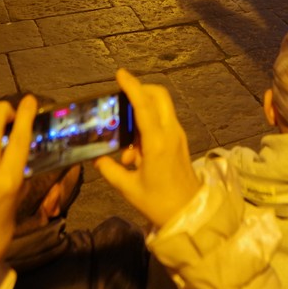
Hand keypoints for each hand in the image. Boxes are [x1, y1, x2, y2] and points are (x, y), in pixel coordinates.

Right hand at [94, 69, 201, 228]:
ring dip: (142, 112)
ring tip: (126, 142)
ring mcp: (177, 136)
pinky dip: (147, 125)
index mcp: (157, 142)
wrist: (190, 214)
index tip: (120, 74)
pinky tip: (135, 151)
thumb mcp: (129, 188)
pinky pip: (163, 122)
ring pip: (161, 108)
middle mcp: (170, 133)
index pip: (144, 105)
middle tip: (121, 97)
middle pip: (159, 96)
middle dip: (140, 90)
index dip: (132, 86)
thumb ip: (110, 171)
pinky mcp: (179, 142)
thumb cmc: (159, 203)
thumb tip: (97, 160)